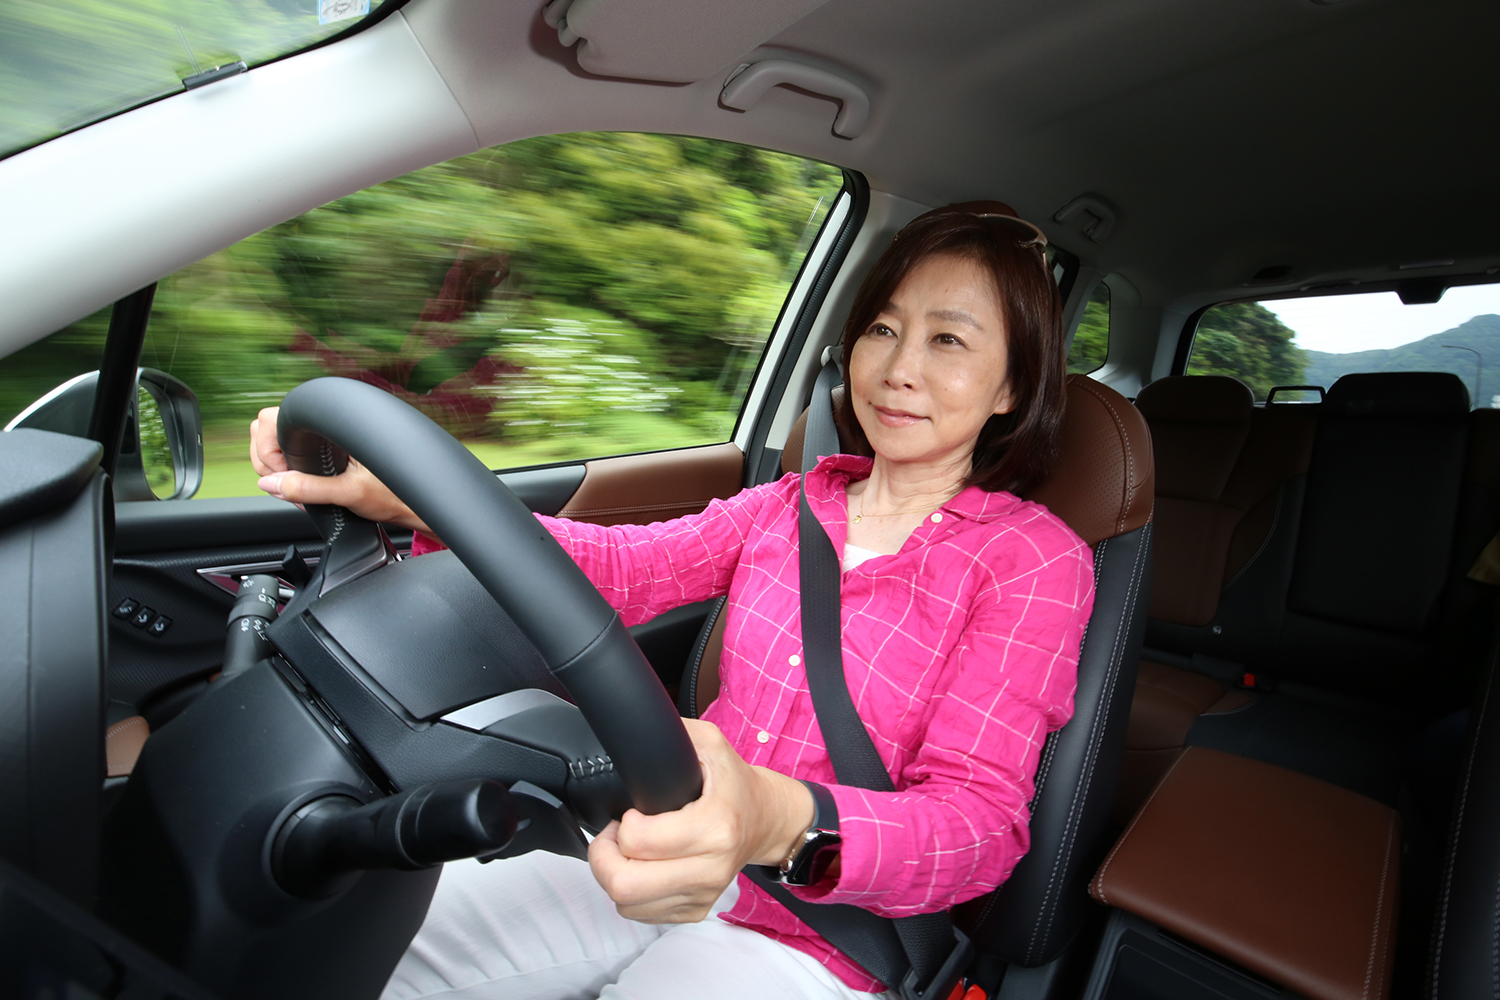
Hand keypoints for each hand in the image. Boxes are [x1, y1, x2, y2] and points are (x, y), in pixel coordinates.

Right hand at [249, 406, 434, 534]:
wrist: (415, 500)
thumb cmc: (396, 492)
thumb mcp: (351, 493)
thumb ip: (310, 488)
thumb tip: (273, 483)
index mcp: (330, 422)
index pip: (271, 419)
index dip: (268, 449)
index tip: (280, 475)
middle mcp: (324, 423)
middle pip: (266, 427)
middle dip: (266, 457)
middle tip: (284, 484)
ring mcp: (320, 436)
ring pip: (272, 439)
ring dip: (272, 464)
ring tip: (292, 487)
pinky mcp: (322, 449)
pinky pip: (287, 450)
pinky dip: (283, 468)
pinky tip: (298, 486)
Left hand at [587, 718, 815, 922]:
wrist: (766, 819)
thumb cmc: (734, 782)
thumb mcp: (708, 742)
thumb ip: (671, 733)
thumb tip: (632, 731)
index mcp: (714, 826)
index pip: (637, 841)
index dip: (621, 824)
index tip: (631, 811)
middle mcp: (711, 868)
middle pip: (625, 885)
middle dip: (604, 857)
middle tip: (612, 836)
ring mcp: (704, 894)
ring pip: (627, 905)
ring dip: (616, 875)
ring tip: (628, 850)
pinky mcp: (696, 910)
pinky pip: (642, 915)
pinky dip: (632, 894)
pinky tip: (643, 867)